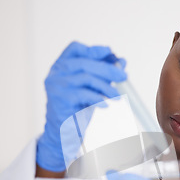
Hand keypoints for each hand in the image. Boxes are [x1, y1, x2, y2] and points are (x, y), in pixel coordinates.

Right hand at [36, 41, 126, 171]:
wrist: (64, 131)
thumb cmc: (78, 107)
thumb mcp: (92, 87)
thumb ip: (104, 73)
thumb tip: (122, 62)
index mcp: (61, 65)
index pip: (74, 48)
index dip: (93, 49)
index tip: (110, 52)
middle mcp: (56, 72)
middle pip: (85, 63)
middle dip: (108, 68)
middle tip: (124, 76)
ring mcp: (56, 85)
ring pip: (86, 77)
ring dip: (106, 86)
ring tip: (117, 95)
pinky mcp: (60, 98)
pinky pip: (84, 94)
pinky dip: (98, 98)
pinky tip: (106, 104)